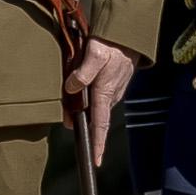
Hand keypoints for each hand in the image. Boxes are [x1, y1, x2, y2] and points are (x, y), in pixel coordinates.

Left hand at [67, 39, 136, 164]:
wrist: (128, 34)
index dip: (98, 144)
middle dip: (83, 124)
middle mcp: (111, 95)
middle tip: (67, 122)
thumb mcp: (95, 54)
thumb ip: (83, 73)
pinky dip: (90, 98)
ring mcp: (113, 90)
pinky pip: (99, 96)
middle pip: (95, 118)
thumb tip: (71, 87)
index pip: (101, 125)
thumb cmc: (112, 44)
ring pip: (96, 106)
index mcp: (105, 92)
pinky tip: (81, 91)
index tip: (96, 161)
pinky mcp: (112, 83)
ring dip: (84, 108)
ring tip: (70, 106)